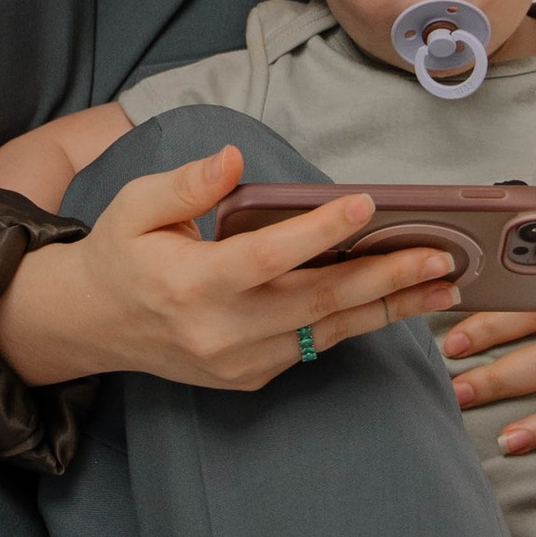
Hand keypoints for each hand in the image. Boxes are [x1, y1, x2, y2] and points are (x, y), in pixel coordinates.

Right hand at [0, 141, 460, 393]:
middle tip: (439, 256)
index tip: (366, 206)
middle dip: (385, 278)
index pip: (267, 257)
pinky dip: (357, 322)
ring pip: (328, 332)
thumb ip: (186, 184)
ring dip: (390, 308)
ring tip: (443, 286)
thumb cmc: (121, 253)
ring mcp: (239, 362)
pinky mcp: (250, 377)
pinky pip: (314, 346)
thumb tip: (232, 159)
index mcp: (190, 284)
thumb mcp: (136, 205)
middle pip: (317, 302)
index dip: (318, 232)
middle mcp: (220, 331)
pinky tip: (397, 300)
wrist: (92, 325)